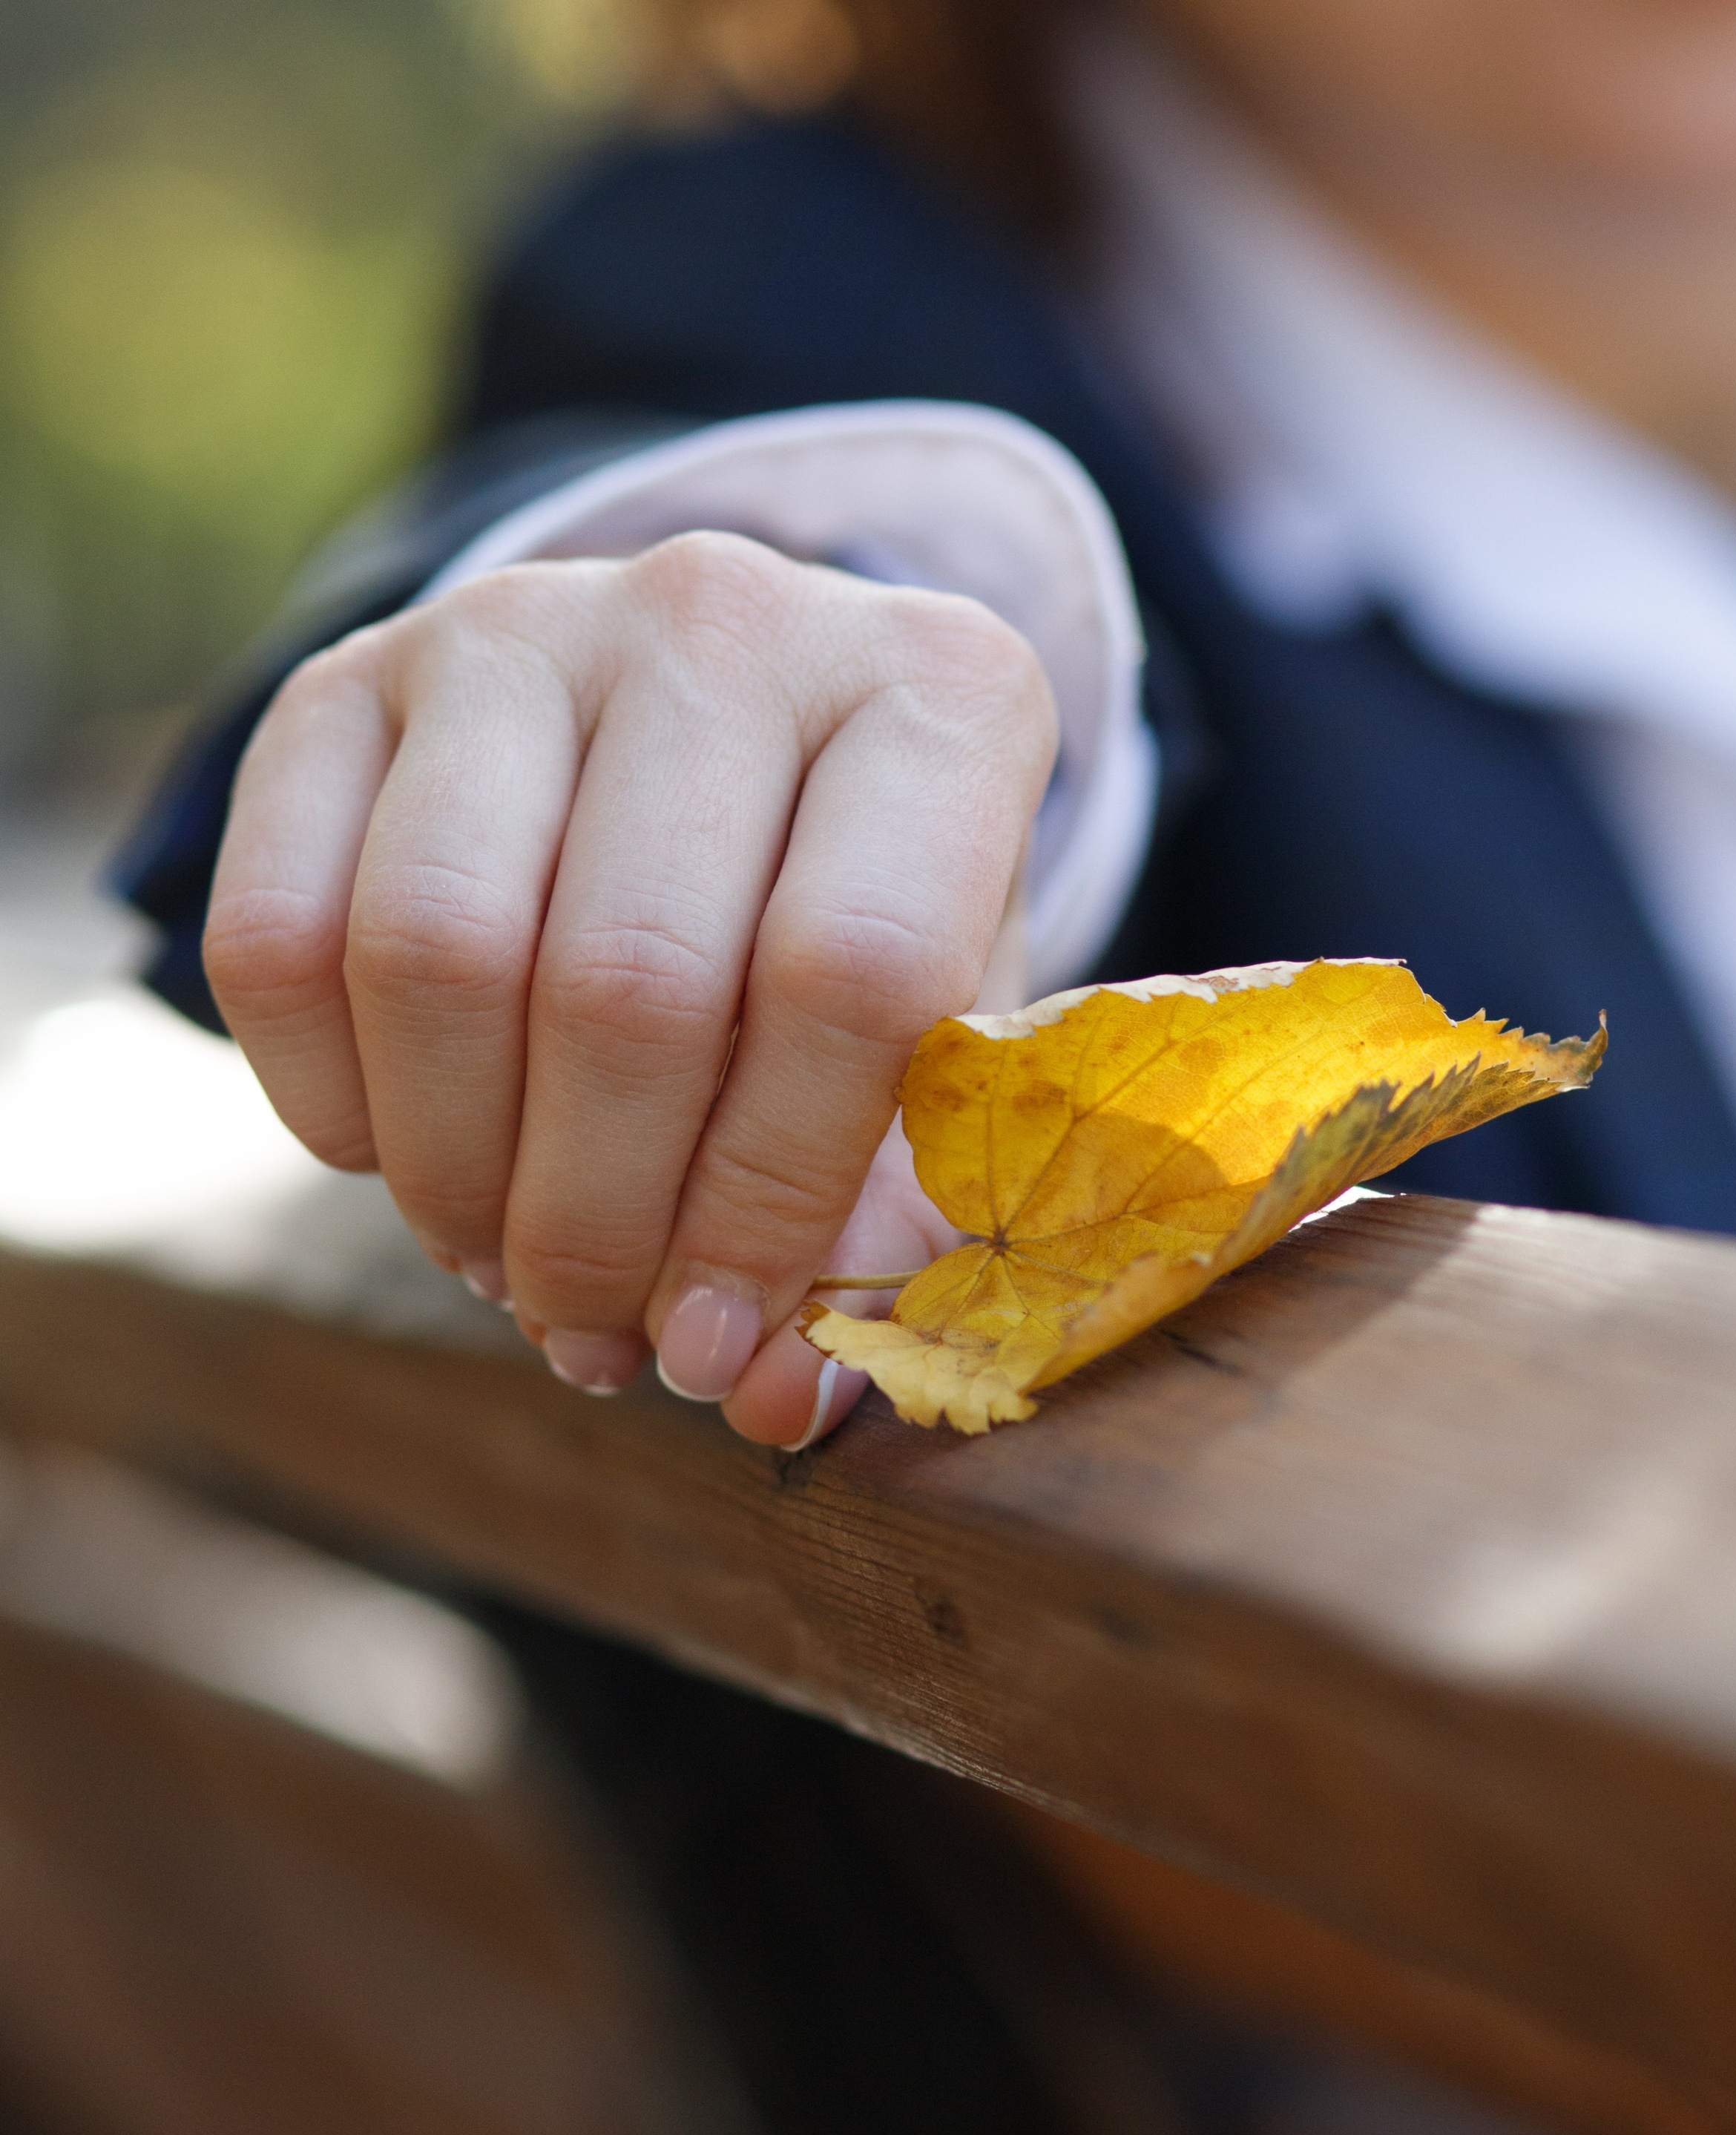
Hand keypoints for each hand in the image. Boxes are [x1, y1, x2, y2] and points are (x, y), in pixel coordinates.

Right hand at [202, 532, 1057, 1443]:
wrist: (730, 729)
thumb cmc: (852, 916)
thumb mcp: (927, 1056)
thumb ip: (879, 1226)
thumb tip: (778, 1399)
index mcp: (942, 695)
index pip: (845, 977)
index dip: (768, 1202)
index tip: (721, 1340)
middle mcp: (730, 617)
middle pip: (625, 986)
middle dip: (596, 1224)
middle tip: (597, 1331)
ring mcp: (526, 625)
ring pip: (432, 953)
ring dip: (457, 1177)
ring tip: (504, 1261)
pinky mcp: (353, 674)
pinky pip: (277, 934)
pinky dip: (327, 1101)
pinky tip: (400, 1154)